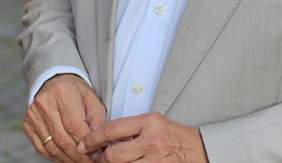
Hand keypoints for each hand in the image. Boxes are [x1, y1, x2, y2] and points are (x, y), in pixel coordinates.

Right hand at [24, 74, 106, 162]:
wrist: (54, 82)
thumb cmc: (77, 93)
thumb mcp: (93, 101)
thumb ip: (98, 123)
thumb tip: (100, 147)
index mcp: (63, 93)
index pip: (74, 126)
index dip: (87, 145)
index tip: (98, 155)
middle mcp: (45, 103)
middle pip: (63, 140)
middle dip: (79, 156)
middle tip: (91, 162)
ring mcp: (33, 115)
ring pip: (52, 147)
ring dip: (68, 159)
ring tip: (80, 162)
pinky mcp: (27, 124)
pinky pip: (42, 148)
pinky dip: (56, 157)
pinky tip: (67, 158)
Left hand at [77, 113, 207, 162]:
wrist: (199, 150)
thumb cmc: (173, 136)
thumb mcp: (154, 123)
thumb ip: (131, 128)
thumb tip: (105, 137)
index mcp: (149, 123)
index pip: (111, 130)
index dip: (93, 139)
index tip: (83, 144)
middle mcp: (151, 141)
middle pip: (113, 154)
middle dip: (102, 159)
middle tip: (99, 159)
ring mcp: (155, 160)